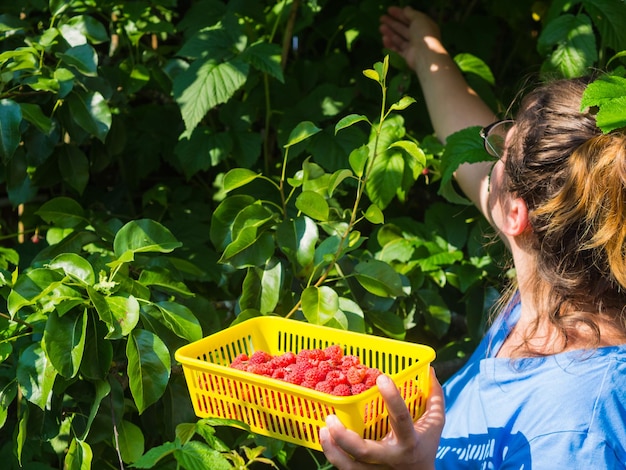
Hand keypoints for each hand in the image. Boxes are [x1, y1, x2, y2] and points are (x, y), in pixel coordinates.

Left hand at [319, 368, 444, 469]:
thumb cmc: (426, 446)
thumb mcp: (435, 423)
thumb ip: (434, 396)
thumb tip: (430, 369)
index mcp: (409, 441)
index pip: (401, 418)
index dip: (392, 398)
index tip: (382, 378)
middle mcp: (391, 457)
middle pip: (364, 451)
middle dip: (345, 436)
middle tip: (331, 417)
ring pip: (349, 466)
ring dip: (333, 449)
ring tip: (324, 428)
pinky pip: (345, 469)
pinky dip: (333, 455)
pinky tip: (325, 438)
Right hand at [379, 6, 441, 71]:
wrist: (425, 56)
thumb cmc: (423, 34)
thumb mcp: (419, 19)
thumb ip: (411, 13)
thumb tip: (406, 9)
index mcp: (424, 26)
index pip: (410, 18)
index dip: (399, 13)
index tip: (389, 10)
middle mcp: (418, 37)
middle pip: (403, 29)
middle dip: (392, 23)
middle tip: (381, 18)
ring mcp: (412, 47)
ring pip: (399, 39)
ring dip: (389, 32)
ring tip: (381, 27)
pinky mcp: (406, 57)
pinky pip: (397, 50)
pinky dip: (390, 44)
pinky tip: (384, 38)